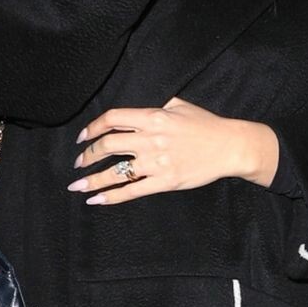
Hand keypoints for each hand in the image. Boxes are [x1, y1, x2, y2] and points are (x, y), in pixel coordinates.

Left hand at [69, 102, 279, 201]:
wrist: (230, 147)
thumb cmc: (206, 125)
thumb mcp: (178, 105)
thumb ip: (154, 106)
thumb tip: (131, 111)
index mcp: (154, 117)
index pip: (112, 119)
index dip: (92, 128)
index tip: (82, 137)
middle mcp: (151, 139)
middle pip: (108, 145)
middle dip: (87, 155)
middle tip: (78, 163)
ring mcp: (158, 162)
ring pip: (115, 172)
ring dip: (92, 180)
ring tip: (77, 186)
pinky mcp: (165, 182)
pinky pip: (132, 191)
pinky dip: (111, 197)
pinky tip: (97, 200)